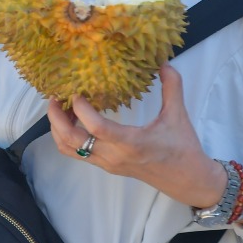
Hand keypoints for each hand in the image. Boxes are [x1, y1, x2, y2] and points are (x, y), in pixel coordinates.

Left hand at [46, 64, 227, 208]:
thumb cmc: (183, 148)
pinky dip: (67, 137)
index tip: (76, 91)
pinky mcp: (106, 166)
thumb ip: (172, 87)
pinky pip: (78, 153)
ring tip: (60, 107)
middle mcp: (114, 155)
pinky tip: (74, 120)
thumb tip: (163, 62)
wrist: (188, 180)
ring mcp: (107, 163)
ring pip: (70, 149)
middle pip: (72, 141)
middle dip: (56, 119)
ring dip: (58, 129)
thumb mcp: (178, 115)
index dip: (81, 110)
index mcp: (131, 143)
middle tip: (54, 97)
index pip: (96, 128)